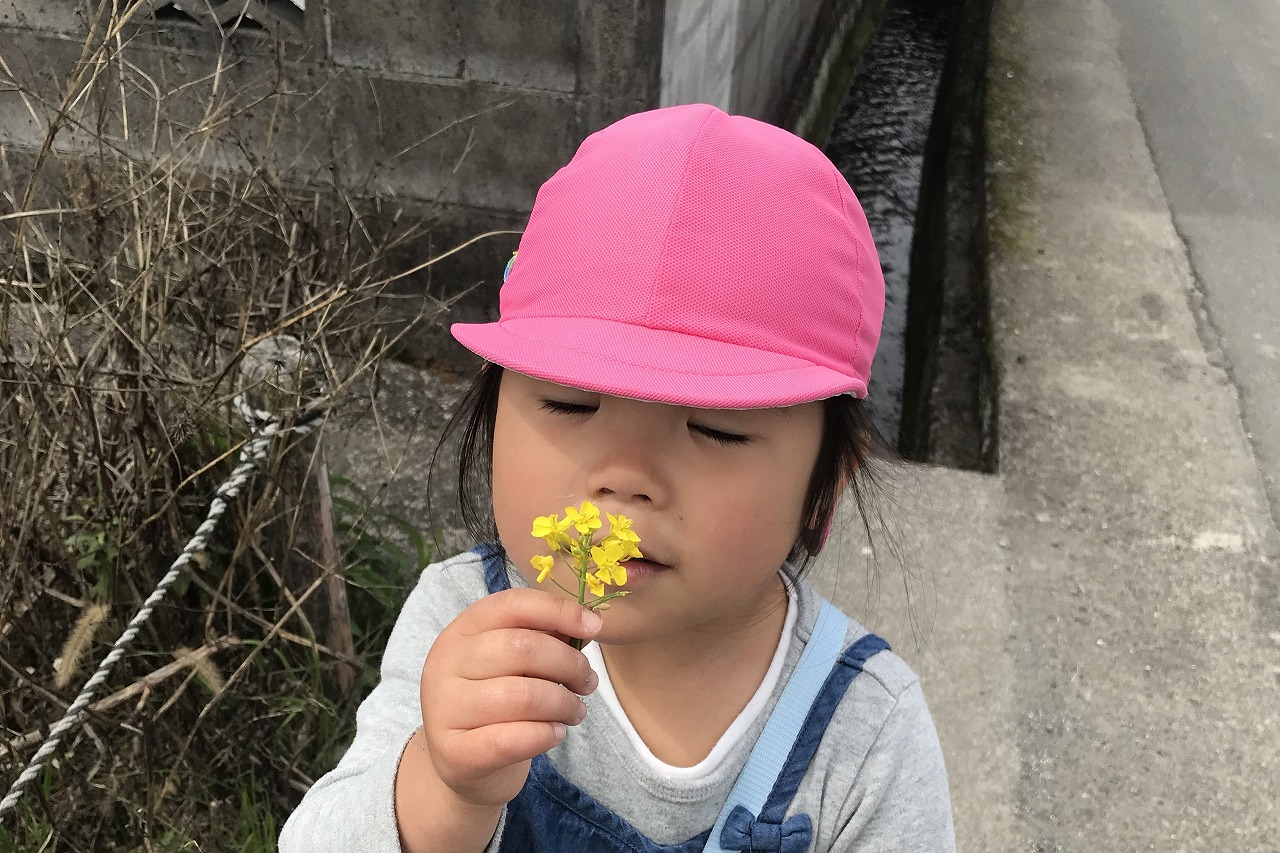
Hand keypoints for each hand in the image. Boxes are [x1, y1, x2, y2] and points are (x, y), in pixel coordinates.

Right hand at [417, 588, 601, 808]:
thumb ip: (544, 638)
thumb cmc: (493, 701)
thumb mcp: (511, 662)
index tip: (593, 626)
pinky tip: (555, 733)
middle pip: (522, 648)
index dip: (558, 610)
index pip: (512, 604)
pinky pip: (513, 739)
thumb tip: (589, 624)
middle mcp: (447, 662)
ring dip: (564, 704)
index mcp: (463, 630)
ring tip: (575, 711)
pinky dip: (546, 734)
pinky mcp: (456, 751)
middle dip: (569, 664)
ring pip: (522, 696)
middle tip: (587, 683)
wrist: (458, 761)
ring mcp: (446, 707)